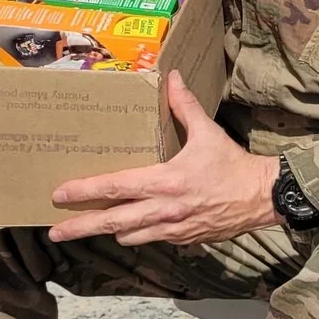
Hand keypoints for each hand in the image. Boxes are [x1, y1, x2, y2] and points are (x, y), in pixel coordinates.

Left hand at [49, 72, 280, 246]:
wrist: (264, 197)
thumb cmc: (234, 165)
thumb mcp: (208, 134)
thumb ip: (185, 107)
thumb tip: (172, 78)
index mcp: (165, 181)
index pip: (115, 188)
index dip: (84, 191)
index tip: (59, 194)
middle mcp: (164, 209)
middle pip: (112, 222)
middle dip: (80, 227)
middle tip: (54, 232)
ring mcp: (173, 228)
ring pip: (129, 236)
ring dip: (112, 231)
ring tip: (96, 228)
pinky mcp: (184, 239)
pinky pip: (153, 240)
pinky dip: (141, 234)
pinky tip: (137, 229)